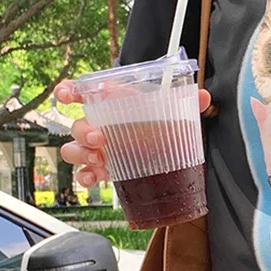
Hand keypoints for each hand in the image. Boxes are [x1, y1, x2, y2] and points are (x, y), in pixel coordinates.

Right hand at [54, 79, 212, 186]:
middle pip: (77, 126)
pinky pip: (83, 173)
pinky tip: (93, 178)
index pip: (83, 92)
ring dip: (81, 153)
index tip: (66, 95)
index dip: (69, 91)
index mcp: (112, 104)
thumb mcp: (176, 113)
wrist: (165, 152)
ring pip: (73, 149)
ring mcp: (98, 149)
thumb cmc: (162, 126)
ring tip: (98, 158)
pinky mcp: (102, 169)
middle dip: (83, 132)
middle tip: (100, 139)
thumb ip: (188, 103)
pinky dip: (84, 177)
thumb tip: (204, 97)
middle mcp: (100, 125)